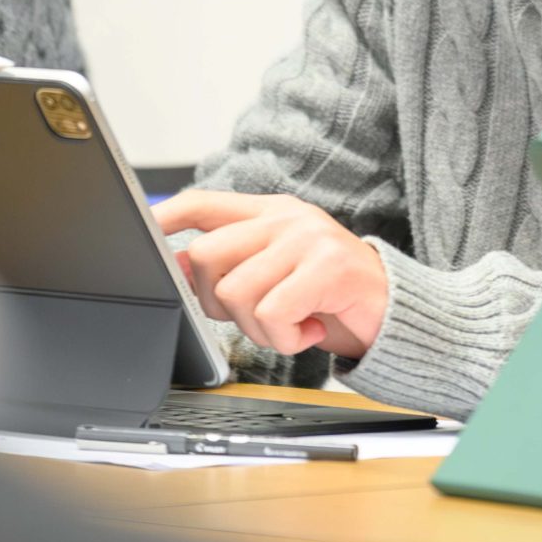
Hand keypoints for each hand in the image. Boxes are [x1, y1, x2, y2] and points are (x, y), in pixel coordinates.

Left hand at [152, 191, 387, 361]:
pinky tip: (309, 330)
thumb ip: (233, 265)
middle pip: (207, 256)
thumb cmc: (332, 297)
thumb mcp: (277, 275)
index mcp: (270, 213)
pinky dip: (286, 337)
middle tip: (258, 317)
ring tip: (291, 325)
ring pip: (236, 292)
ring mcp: (308, 239)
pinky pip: (272, 313)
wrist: (398, 314)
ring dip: (259, 329)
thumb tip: (176, 267)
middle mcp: (287, 218)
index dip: (167, 217)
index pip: (204, 203)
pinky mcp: (328, 268)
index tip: (144, 230)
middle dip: (219, 303)